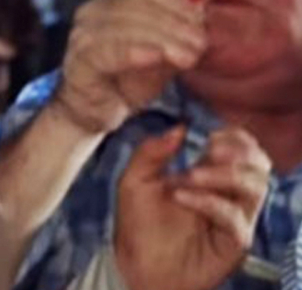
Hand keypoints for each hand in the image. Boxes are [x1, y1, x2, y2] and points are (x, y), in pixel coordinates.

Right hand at [53, 0, 205, 133]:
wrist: (93, 114)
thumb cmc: (127, 81)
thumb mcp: (161, 54)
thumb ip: (176, 32)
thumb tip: (199, 9)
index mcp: (110, 2)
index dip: (175, 1)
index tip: (200, 23)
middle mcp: (91, 13)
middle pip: (135, 3)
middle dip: (173, 22)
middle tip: (200, 44)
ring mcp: (82, 36)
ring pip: (123, 25)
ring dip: (161, 39)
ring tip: (187, 57)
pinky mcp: (79, 62)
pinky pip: (107, 51)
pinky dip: (134, 51)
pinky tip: (156, 57)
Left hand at [114, 127, 271, 289]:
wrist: (138, 264)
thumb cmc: (139, 224)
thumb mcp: (134, 180)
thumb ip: (151, 152)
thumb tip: (179, 128)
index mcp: (210, 175)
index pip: (241, 149)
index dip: (235, 137)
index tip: (211, 135)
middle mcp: (228, 195)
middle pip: (259, 165)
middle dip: (239, 152)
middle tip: (211, 150)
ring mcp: (234, 218)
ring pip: (255, 187)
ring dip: (223, 175)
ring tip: (189, 176)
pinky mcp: (234, 242)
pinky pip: (236, 217)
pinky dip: (210, 202)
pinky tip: (181, 197)